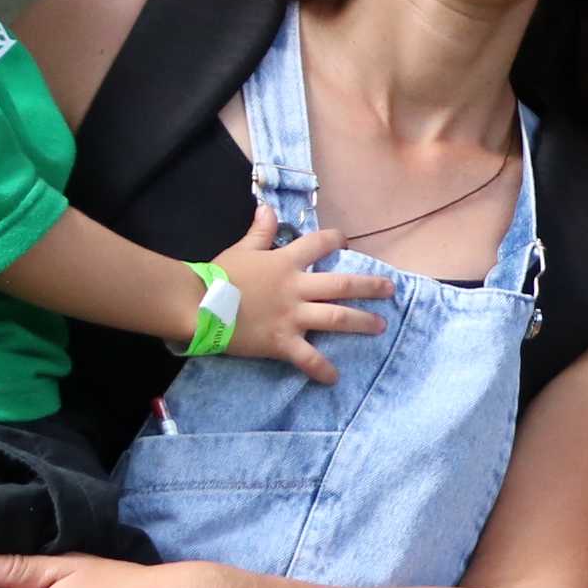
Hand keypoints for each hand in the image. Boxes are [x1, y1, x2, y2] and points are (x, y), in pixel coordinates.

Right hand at [210, 210, 391, 384]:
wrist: (196, 305)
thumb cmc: (216, 277)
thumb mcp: (241, 249)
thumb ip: (259, 232)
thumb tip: (267, 209)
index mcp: (285, 262)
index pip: (319, 245)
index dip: (335, 241)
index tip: (346, 242)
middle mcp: (296, 288)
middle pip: (342, 285)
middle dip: (370, 287)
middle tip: (390, 289)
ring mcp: (292, 316)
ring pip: (336, 318)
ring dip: (361, 322)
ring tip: (380, 326)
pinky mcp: (282, 341)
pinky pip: (307, 358)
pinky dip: (321, 369)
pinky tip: (334, 378)